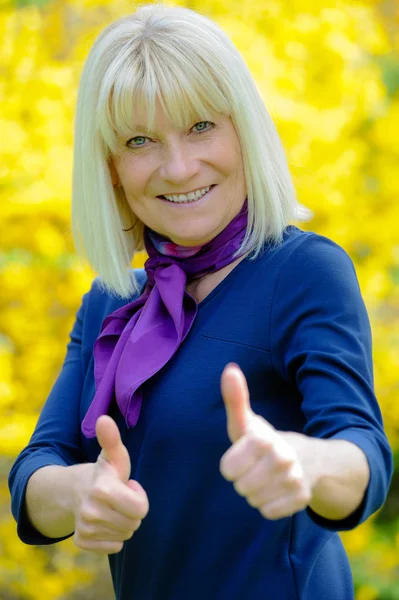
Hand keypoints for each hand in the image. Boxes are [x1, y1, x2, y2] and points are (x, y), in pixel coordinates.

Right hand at [73, 415, 148, 553]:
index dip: (139, 497)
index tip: (128, 486)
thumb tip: (103, 419)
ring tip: (112, 507)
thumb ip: (112, 439)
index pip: (140, 509)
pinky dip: (113, 536)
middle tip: (119, 497)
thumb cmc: (105, 472)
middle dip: (131, 510)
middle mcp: (91, 512)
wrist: (75, 490)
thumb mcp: (113, 455)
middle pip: (134, 523)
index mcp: (102, 490)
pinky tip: (104, 521)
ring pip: (125, 535)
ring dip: (123, 522)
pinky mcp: (83, 542)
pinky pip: (114, 546)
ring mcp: (85, 529)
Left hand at [219, 363, 312, 519]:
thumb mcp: (248, 423)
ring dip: (257, 492)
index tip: (245, 455)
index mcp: (264, 439)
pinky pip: (268, 512)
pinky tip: (279, 490)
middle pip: (240, 486)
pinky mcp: (302, 499)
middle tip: (259, 467)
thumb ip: (235, 398)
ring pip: (254, 500)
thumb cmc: (266, 441)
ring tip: (268, 477)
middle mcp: (281, 458)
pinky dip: (270, 505)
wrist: (310, 459)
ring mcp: (294, 479)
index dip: (232, 465)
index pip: (227, 469)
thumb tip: (229, 368)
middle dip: (245, 479)